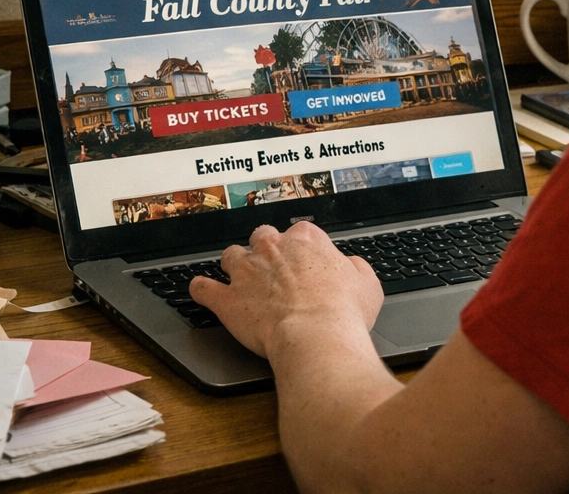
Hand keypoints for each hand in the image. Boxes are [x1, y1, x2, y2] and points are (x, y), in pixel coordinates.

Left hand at [190, 221, 382, 358]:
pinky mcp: (227, 299)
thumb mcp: (367, 285)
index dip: (302, 247)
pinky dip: (201, 289)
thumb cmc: (342, 312)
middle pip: (262, 236)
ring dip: (234, 264)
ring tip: (239, 276)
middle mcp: (272, 249)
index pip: (300, 232)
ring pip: (231, 255)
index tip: (304, 260)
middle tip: (273, 267)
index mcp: (306, 240)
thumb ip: (356, 268)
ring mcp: (246, 272)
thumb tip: (351, 266)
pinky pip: (203, 288)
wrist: (315, 336)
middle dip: (265, 248)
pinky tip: (201, 290)